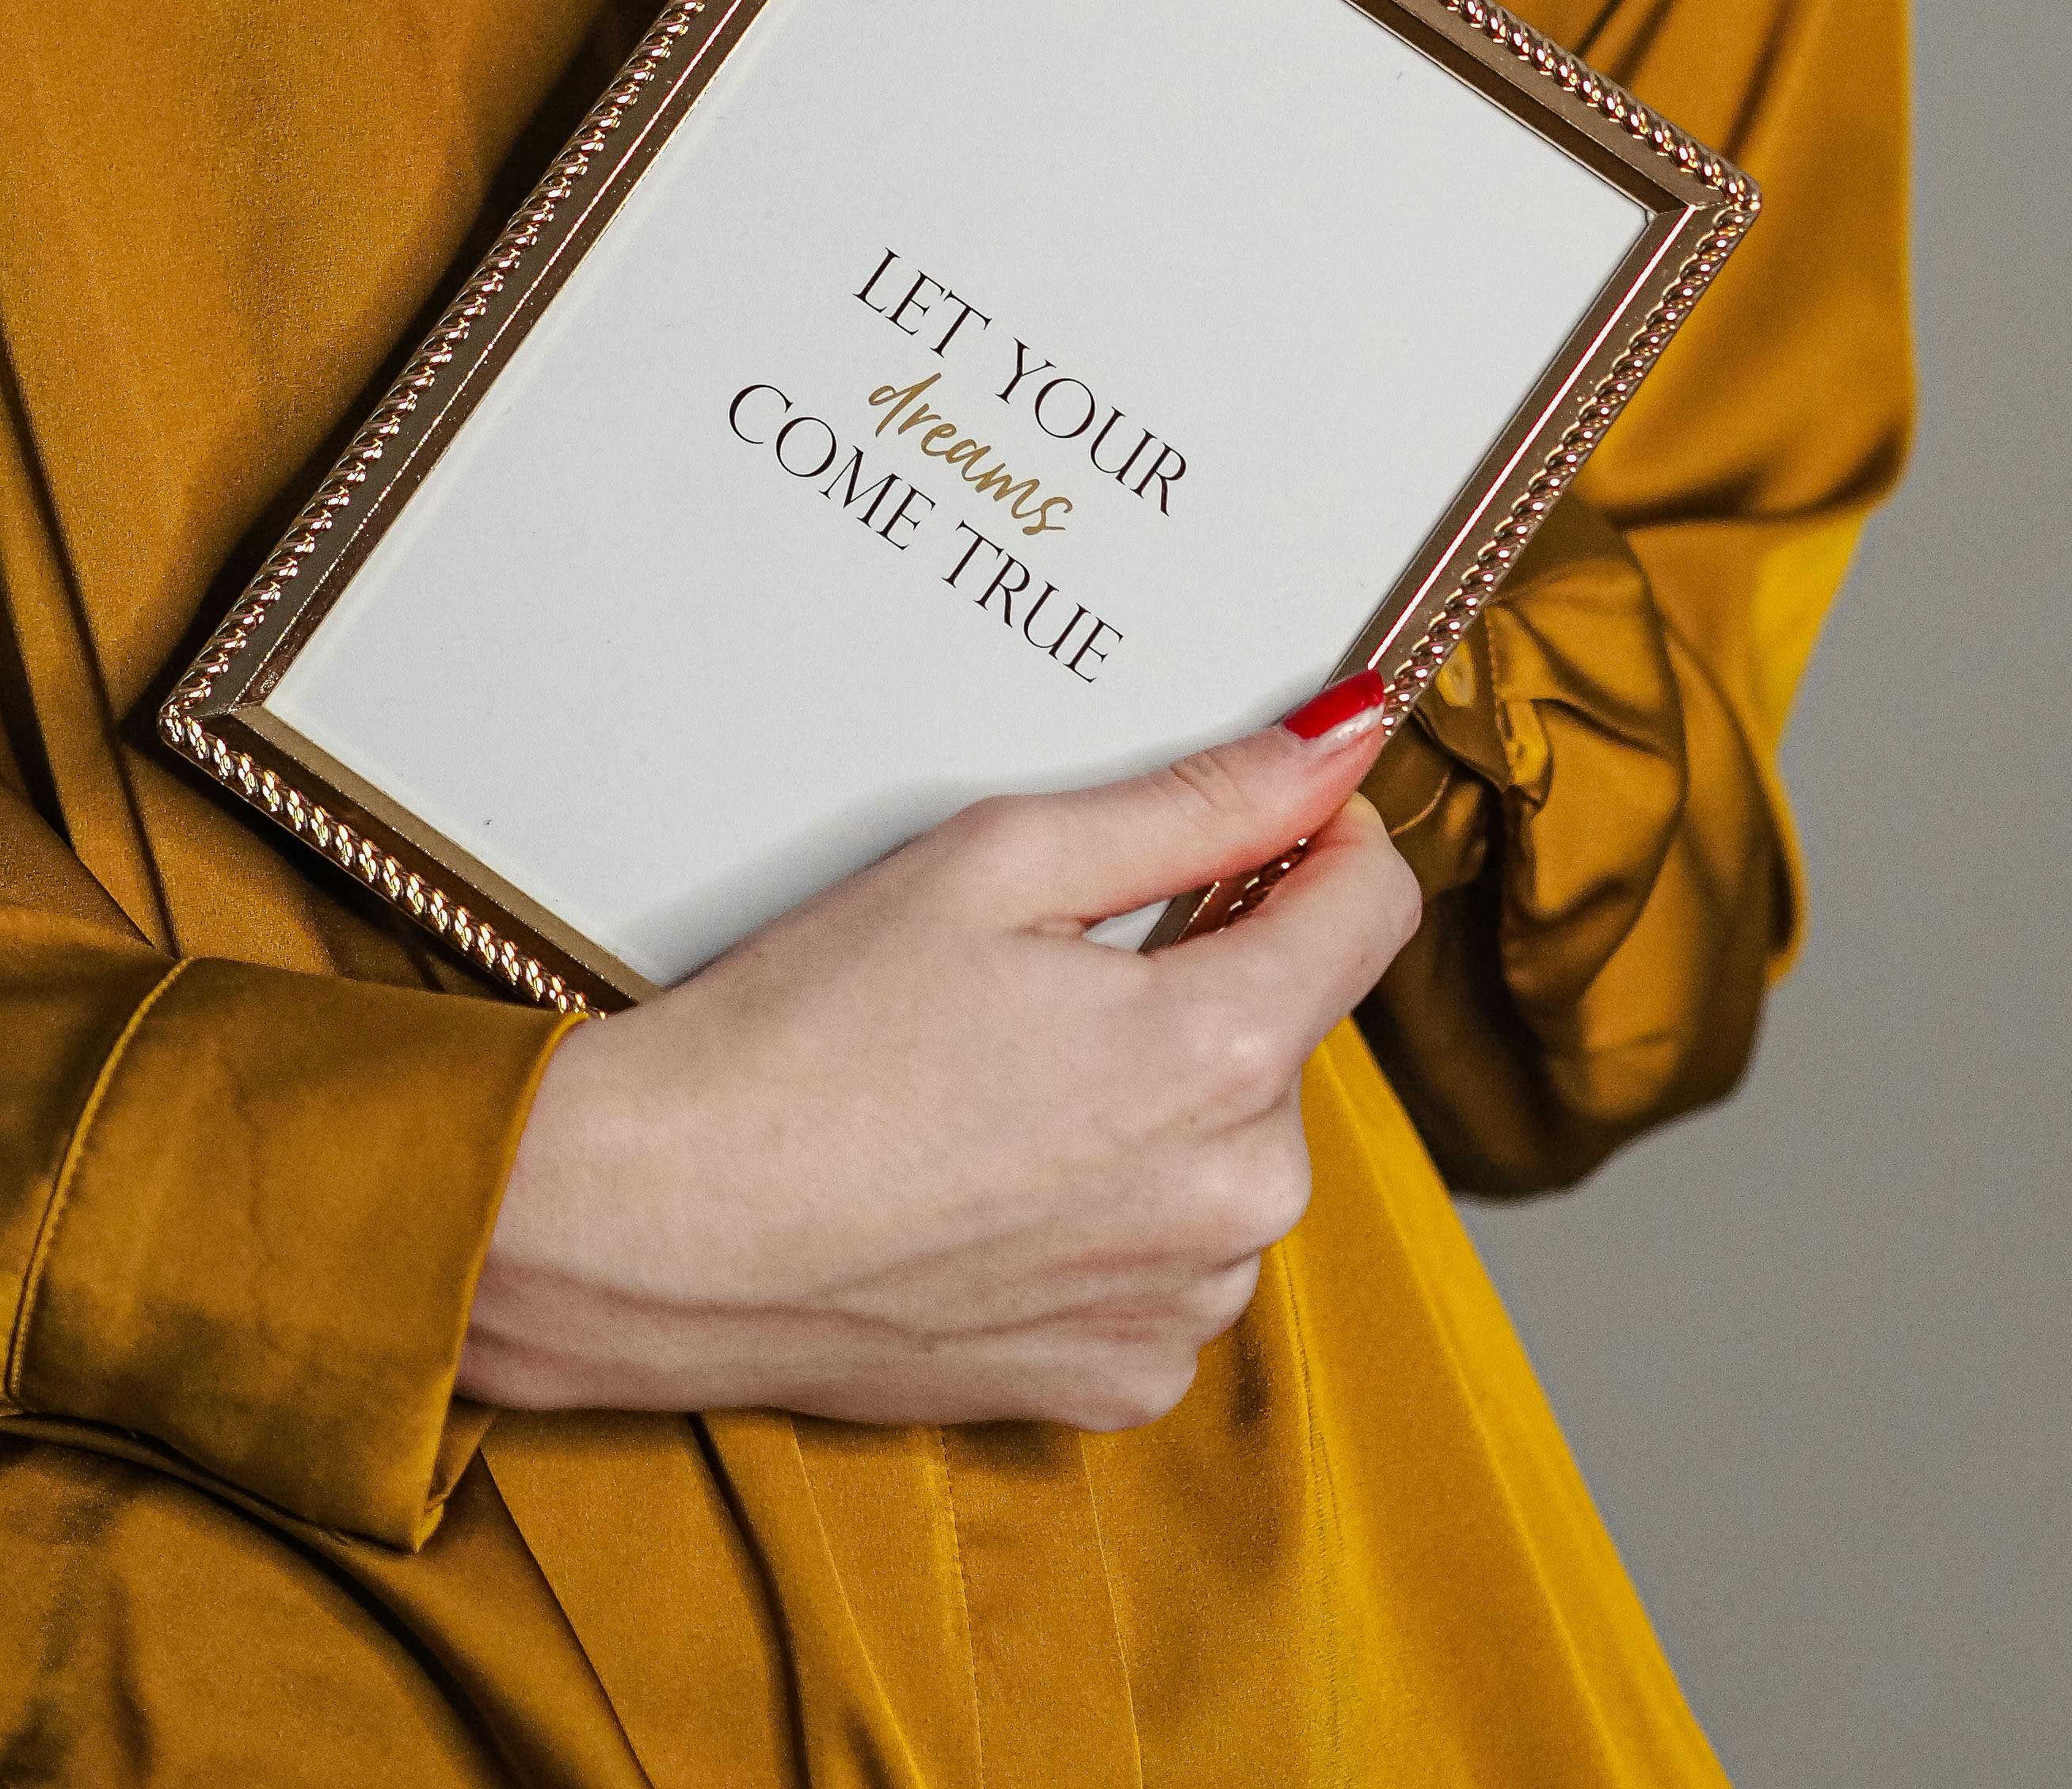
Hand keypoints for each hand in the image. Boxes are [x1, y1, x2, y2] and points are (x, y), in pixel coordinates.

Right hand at [461, 693, 1418, 1427]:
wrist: (649, 1228)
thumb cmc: (805, 1029)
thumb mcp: (1002, 858)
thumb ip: (1203, 799)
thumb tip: (1347, 735)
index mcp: (1223, 1055)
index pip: (1374, 907)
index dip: (1320, 834)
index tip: (1254, 812)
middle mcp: (1237, 1201)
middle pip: (1291, 1027)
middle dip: (1209, 971)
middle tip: (1050, 960)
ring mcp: (1181, 1308)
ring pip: (1233, 1146)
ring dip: (1163, 1096)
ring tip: (1000, 1075)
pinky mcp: (1119, 1385)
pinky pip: (1173, 1257)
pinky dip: (1114, 1207)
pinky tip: (994, 1175)